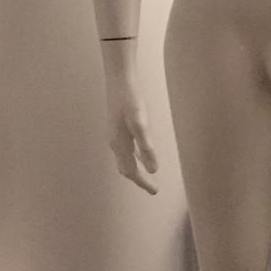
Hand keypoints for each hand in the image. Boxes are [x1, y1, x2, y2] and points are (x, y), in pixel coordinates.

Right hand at [101, 42, 158, 194]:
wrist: (118, 78)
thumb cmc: (130, 99)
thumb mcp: (140, 123)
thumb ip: (147, 147)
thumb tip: (154, 170)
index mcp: (120, 144)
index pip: (131, 171)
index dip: (143, 182)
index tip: (155, 191)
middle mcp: (115, 142)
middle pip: (126, 167)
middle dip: (138, 178)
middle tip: (152, 188)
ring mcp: (115, 134)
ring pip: (124, 158)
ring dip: (135, 168)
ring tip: (146, 176)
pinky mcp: (118, 126)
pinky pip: (126, 148)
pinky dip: (133, 156)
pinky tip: (141, 153)